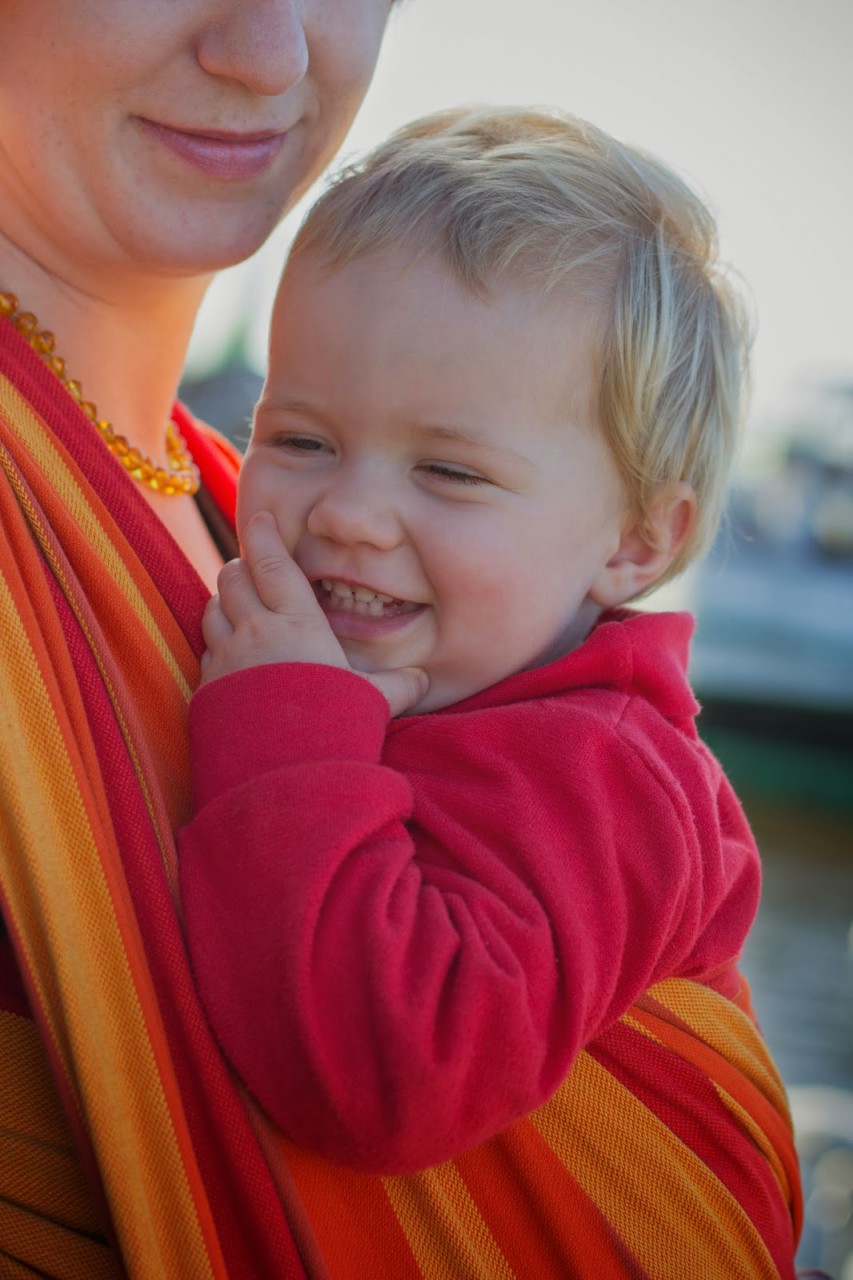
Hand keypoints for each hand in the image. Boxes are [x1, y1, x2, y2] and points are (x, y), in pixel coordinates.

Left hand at [200, 512, 427, 716]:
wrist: (285, 775)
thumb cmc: (335, 729)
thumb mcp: (374, 701)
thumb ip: (397, 685)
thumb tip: (422, 679)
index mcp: (297, 622)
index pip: (272, 562)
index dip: (263, 535)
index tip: (259, 519)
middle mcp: (255, 631)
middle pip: (232, 578)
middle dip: (240, 567)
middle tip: (252, 569)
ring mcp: (226, 659)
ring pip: (212, 609)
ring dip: (224, 601)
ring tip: (239, 606)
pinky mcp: (207, 688)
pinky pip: (206, 650)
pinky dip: (216, 642)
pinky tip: (231, 654)